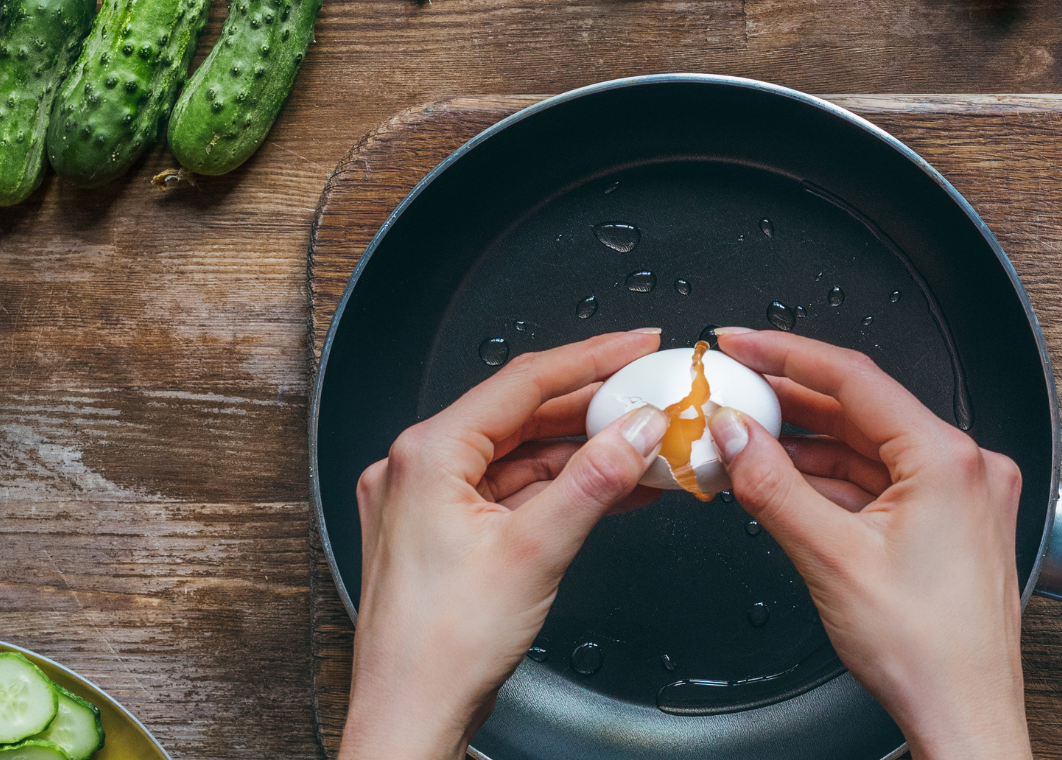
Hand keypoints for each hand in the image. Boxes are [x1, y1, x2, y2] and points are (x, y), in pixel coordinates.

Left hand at [340, 328, 667, 759]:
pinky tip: (610, 487)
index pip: (523, 381)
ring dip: (582, 452)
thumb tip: (635, 431)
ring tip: (645, 446)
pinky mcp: (444, 534)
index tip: (637, 346)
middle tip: (650, 395)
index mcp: (427, 454)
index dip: (591, 358)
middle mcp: (419, 469)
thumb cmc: (440, 648)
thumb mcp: (535, 551)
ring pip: (520, 455)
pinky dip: (561, 488)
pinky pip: (512, 492)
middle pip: (522, 415)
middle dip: (593, 409)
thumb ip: (593, 480)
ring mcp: (428, 503)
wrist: (411, 715)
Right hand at [710, 328, 1032, 759]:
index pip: (855, 378)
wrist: (964, 715)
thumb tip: (736, 434)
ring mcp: (963, 496)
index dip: (787, 354)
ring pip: (870, 447)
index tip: (742, 342)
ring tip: (746, 435)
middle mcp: (967, 467)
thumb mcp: (831, 558)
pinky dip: (833, 479)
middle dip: (791, 400)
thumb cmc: (928, 653)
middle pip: (862, 410)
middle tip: (733, 385)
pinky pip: (883, 481)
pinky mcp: (952, 524)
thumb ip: (773, 485)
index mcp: (949, 459)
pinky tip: (787, 478)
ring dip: (808, 443)